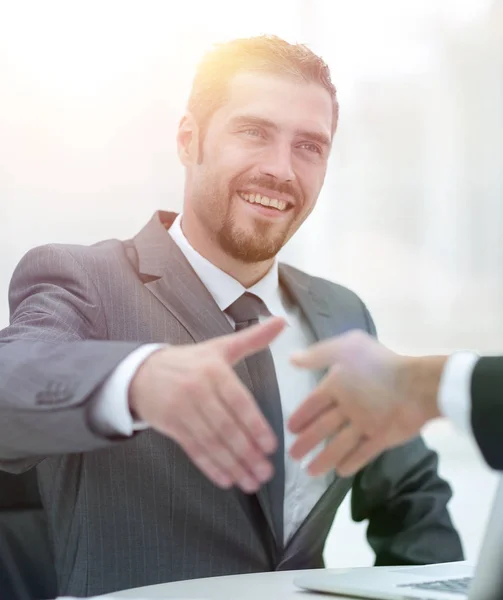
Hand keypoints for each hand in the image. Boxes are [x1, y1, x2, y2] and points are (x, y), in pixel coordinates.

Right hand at [129, 317, 285, 492]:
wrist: (142, 371)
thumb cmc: (189, 361)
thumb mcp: (220, 347)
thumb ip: (253, 339)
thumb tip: (282, 322)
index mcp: (213, 369)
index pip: (239, 402)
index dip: (255, 426)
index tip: (271, 447)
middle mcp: (197, 389)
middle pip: (226, 427)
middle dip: (247, 453)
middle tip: (266, 472)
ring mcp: (182, 409)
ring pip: (211, 442)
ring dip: (233, 465)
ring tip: (252, 482)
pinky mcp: (170, 425)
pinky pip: (193, 450)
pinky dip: (210, 467)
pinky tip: (226, 480)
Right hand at [288, 330, 443, 476]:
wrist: (417, 386)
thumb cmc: (378, 366)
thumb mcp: (346, 349)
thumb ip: (318, 355)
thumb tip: (292, 358)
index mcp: (341, 384)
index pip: (315, 402)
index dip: (302, 414)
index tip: (290, 428)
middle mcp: (351, 405)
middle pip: (324, 426)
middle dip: (308, 440)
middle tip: (292, 454)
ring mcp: (366, 423)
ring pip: (340, 444)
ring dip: (325, 457)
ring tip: (309, 471)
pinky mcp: (382, 438)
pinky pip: (364, 453)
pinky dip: (352, 463)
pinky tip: (339, 473)